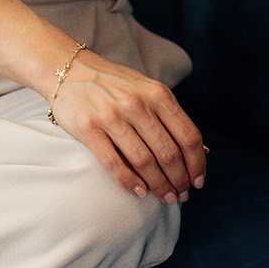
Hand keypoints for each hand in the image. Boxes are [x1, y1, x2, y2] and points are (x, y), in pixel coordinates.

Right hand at [49, 50, 207, 203]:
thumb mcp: (148, 90)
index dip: (197, 164)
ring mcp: (112, 117)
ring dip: (159, 186)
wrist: (68, 70)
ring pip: (144, 162)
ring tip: (165, 197)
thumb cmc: (114, 84)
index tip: (198, 181)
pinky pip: (114, 164)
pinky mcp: (89, 129)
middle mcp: (137, 104)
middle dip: (179, 180)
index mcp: (157, 94)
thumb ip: (170, 117)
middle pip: (168, 153)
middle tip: (181, 195)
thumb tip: (200, 152)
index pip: (188, 136)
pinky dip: (130, 182)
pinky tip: (140, 192)